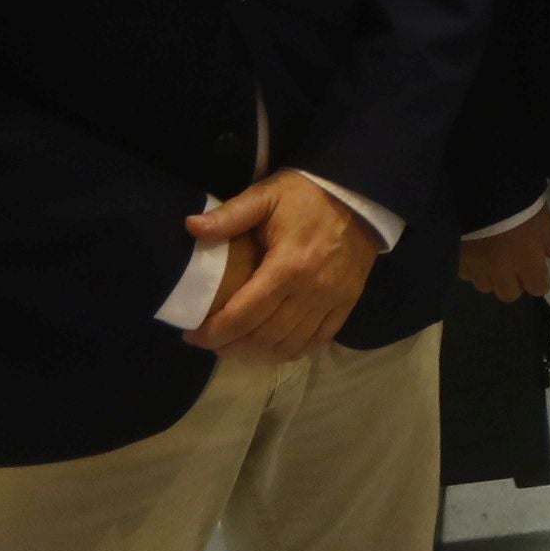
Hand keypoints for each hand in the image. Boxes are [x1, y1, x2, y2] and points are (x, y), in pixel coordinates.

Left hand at [185, 171, 382, 360]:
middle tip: (209, 342)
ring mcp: (331, 301)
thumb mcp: (266, 196)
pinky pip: (316, 341)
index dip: (214, 332)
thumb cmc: (305, 196)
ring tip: (234, 348)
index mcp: (287, 266)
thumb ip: (229, 215)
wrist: (358, 196)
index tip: (192, 335)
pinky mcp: (346, 305)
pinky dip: (290, 351)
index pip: (243, 315)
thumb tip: (191, 227)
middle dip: (230, 346)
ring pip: (289, 345)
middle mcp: (311, 290)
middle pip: (264, 337)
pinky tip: (270, 348)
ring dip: (258, 354)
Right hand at [457, 211, 549, 300]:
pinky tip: (475, 254)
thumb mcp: (541, 216)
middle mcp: (502, 270)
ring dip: (491, 278)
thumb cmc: (518, 202)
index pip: (537, 288)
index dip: (538, 281)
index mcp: (527, 261)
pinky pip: (465, 274)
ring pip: (484, 287)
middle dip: (513, 284)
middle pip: (509, 294)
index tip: (537, 272)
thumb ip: (548, 239)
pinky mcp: (458, 257)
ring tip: (493, 261)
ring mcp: (478, 266)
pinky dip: (471, 268)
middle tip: (514, 267)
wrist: (481, 190)